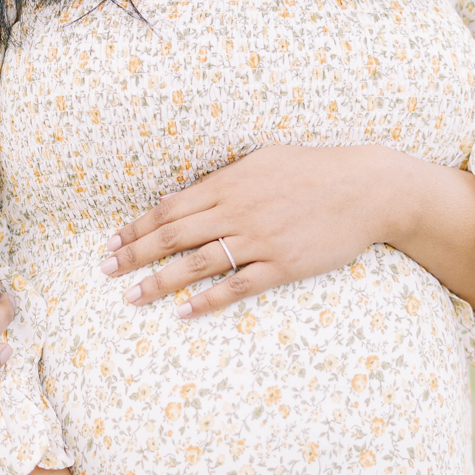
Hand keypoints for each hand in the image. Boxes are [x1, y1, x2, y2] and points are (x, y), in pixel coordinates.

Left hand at [102, 145, 392, 317]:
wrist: (367, 189)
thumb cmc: (315, 170)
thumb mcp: (263, 161)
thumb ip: (224, 180)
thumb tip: (185, 196)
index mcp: (229, 183)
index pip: (170, 208)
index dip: (137, 227)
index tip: (113, 242)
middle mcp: (237, 211)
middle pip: (173, 236)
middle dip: (135, 254)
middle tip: (107, 271)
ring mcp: (260, 239)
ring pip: (197, 264)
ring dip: (160, 282)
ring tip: (133, 297)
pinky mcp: (283, 265)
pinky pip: (238, 286)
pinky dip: (208, 301)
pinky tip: (185, 313)